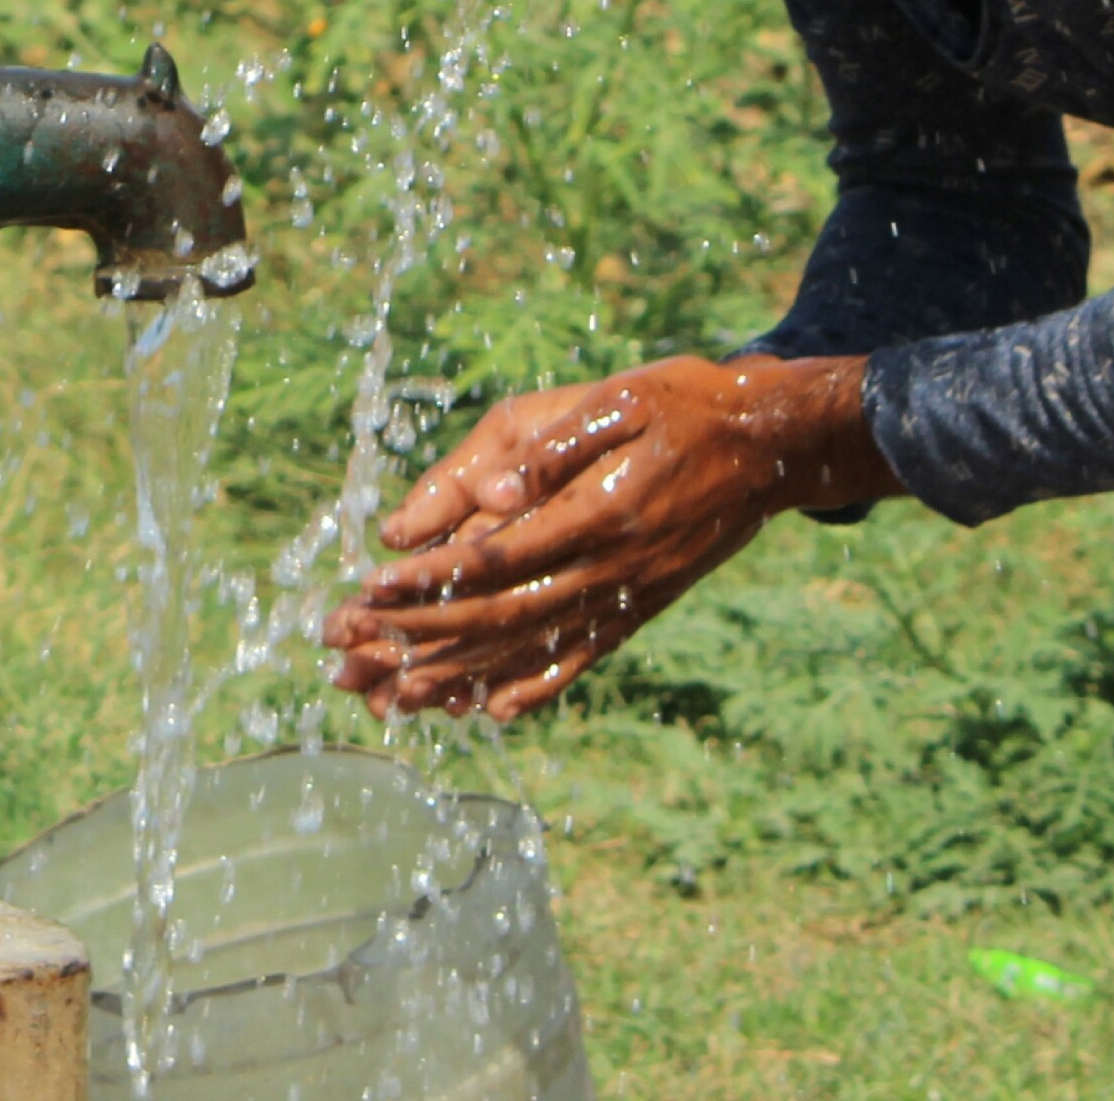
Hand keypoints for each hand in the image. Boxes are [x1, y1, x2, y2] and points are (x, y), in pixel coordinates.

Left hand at [322, 353, 894, 723]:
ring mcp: (623, 600)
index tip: (368, 592)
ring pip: (525, 651)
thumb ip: (552, 450)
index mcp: (596, 515)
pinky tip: (485, 710)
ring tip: (384, 697)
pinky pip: (574, 663)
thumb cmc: (684, 406)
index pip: (493, 562)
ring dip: (450, 678)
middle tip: (345, 654)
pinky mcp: (637, 611)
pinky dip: (528, 690)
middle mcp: (607, 572)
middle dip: (414, 640)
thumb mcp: (619, 402)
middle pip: (496, 620)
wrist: (768, 446)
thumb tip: (490, 498)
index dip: (428, 584)